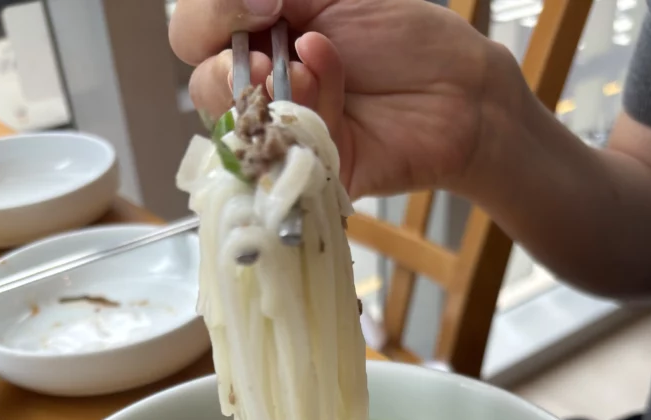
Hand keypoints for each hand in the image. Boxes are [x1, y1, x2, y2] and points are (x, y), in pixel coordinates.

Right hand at [169, 0, 516, 198]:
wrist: (457, 85)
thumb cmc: (398, 33)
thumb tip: (240, 4)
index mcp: (253, 39)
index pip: (193, 36)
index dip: (208, 19)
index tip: (264, 4)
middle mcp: (260, 89)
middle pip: (203, 90)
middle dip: (226, 69)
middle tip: (267, 56)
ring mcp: (284, 135)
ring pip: (237, 131)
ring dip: (268, 92)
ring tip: (313, 67)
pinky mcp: (310, 172)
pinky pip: (287, 155)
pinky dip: (309, 110)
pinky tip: (333, 87)